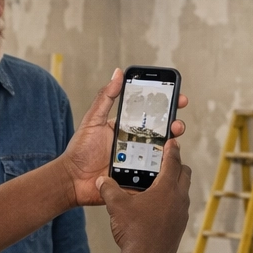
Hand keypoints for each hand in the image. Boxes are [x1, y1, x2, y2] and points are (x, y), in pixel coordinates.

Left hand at [60, 68, 188, 207]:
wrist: (73, 180)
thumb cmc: (80, 150)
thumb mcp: (93, 120)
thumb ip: (105, 97)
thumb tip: (117, 73)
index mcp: (128, 129)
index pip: (151, 115)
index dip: (167, 106)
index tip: (179, 98)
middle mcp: (137, 144)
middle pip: (163, 134)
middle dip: (175, 126)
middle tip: (176, 123)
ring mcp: (139, 162)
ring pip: (163, 154)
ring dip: (172, 148)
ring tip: (172, 142)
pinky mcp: (139, 179)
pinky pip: (155, 175)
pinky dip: (164, 170)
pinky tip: (167, 165)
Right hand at [98, 136, 191, 252]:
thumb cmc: (133, 230)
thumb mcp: (117, 206)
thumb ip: (108, 189)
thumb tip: (100, 181)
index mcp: (167, 188)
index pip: (173, 162)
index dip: (172, 150)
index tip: (173, 141)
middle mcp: (179, 199)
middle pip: (185, 174)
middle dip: (177, 165)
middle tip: (167, 162)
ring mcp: (182, 215)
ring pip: (183, 192)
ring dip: (175, 185)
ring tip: (160, 185)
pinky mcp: (180, 228)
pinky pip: (179, 209)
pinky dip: (172, 203)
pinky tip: (158, 208)